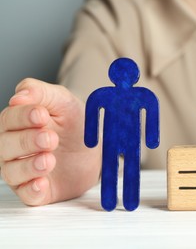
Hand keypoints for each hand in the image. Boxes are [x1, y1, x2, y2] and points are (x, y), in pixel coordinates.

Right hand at [0, 78, 100, 205]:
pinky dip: (32, 190)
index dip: (23, 117)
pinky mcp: (38, 190)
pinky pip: (27, 195)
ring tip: (49, 159)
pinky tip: (42, 183)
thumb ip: (42, 93)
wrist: (94, 148)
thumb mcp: (64, 102)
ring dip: (29, 166)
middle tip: (50, 138)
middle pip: (5, 145)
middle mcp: (14, 147)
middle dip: (27, 141)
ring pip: (12, 171)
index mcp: (17, 123)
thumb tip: (18, 96)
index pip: (9, 119)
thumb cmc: (74, 123)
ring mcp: (24, 170)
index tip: (41, 115)